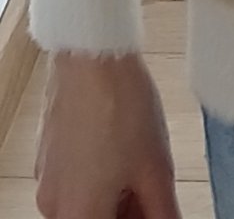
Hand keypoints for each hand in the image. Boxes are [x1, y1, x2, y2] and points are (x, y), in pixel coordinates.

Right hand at [33, 52, 181, 218]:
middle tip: (155, 196)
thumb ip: (163, 211)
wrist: (91, 55)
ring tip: (144, 170)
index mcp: (78, 214)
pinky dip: (100, 180)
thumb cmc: (119, 104)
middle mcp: (54, 205)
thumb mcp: (155, 168)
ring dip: (115, 198)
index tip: (157, 211)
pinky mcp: (48, 156)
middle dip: (129, 213)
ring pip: (86, 204)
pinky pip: (75, 183)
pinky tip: (124, 155)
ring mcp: (47, 179)